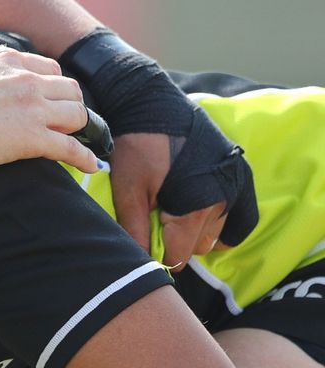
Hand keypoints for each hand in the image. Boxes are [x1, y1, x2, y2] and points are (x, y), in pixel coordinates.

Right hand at [0, 47, 97, 173]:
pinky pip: (71, 147)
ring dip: (78, 128)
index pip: (48, 70)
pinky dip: (85, 157)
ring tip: (75, 141)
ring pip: (78, 115)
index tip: (47, 99)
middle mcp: (27, 81)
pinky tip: (91, 166)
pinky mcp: (31, 138)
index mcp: (8, 62)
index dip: (51, 86)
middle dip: (70, 105)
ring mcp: (33, 110)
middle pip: (70, 90)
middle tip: (63, 122)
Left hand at [60, 29, 255, 256]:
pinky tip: (199, 217)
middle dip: (177, 240)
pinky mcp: (239, 172)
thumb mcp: (128, 191)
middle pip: (200, 245)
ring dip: (196, 229)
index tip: (145, 245)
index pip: (181, 254)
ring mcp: (236, 185)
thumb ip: (135, 230)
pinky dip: (222, 221)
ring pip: (217, 231)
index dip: (160, 255)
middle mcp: (223, 199)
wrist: (152, 104)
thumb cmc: (137, 147)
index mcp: (195, 207)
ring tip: (171, 210)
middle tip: (155, 221)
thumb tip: (140, 263)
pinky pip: (239, 215)